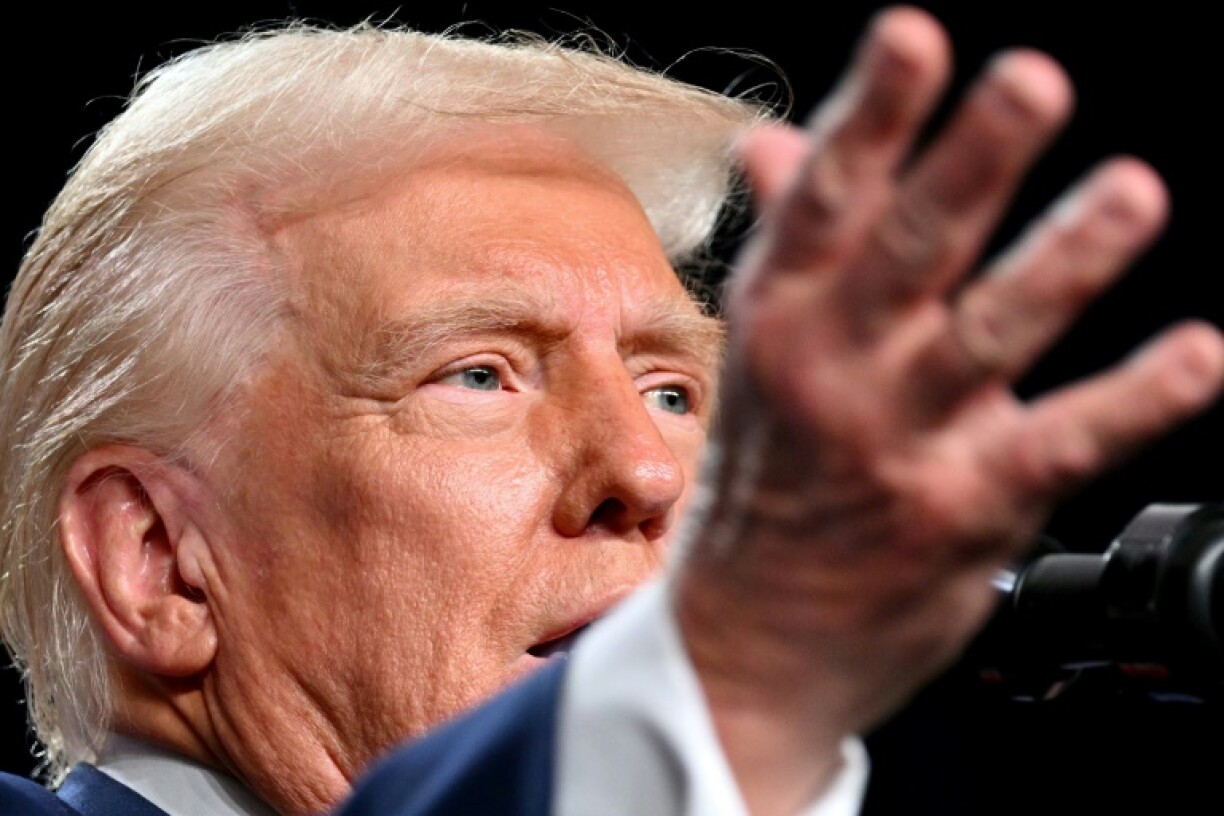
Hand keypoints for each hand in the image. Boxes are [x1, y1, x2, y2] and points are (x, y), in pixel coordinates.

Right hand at [673, 6, 1223, 811]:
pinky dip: (1132, 399)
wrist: (750, 641)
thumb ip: (786, 240)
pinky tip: (1196, 354)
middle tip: (1030, 82)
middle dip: (970, 164)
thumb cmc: (763, 484)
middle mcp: (830, 373)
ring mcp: (895, 446)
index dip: (868, 118)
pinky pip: (1058, 447)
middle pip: (907, 255)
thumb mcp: (758, 359)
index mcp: (776, 320)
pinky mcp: (962, 514)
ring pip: (985, 340)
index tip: (911, 38)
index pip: (823, 204)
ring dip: (1061, 265)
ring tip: (1131, 195)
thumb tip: (769, 143)